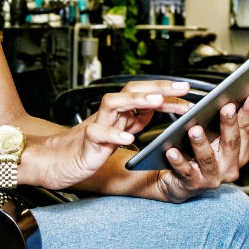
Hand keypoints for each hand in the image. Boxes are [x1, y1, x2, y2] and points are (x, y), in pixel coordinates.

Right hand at [27, 80, 192, 189]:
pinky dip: (113, 134)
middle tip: (182, 89)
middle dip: (158, 87)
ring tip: (157, 102)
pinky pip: (98, 133)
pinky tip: (129, 140)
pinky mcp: (87, 141)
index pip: (144, 92)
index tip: (187, 89)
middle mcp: (110, 112)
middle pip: (132, 90)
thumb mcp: (122, 129)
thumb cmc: (92, 145)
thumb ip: (139, 116)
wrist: (60, 161)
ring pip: (114, 103)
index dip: (166, 89)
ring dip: (136, 101)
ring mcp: (98, 123)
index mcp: (120, 110)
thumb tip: (163, 104)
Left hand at [156, 91, 248, 202]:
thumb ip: (226, 121)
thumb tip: (235, 96)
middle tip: (226, 107)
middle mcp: (229, 167)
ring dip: (201, 143)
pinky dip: (178, 161)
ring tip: (194, 129)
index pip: (245, 128)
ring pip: (208, 158)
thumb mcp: (215, 137)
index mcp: (238, 154)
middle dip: (229, 124)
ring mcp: (212, 178)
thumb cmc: (199, 155)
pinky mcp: (193, 185)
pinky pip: (186, 172)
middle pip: (231, 143)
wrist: (180, 182)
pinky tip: (171, 150)